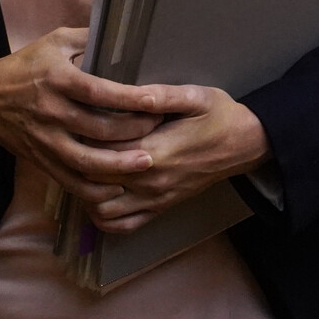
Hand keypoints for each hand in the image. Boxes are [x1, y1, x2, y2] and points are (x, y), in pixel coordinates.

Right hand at [0, 28, 166, 206]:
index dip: (129, 98)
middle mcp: (52, 112)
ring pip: (87, 162)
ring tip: (148, 161)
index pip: (98, 92)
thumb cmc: (25, 66)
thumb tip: (125, 30)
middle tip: (160, 126)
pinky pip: (71, 181)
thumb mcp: (54, 41)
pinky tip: (119, 188)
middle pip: (99, 129)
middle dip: (135, 130)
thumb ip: (88, 36)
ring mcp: (46, 140)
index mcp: (57, 80)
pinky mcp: (43, 161)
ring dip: (120, 165)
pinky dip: (95, 190)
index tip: (156, 100)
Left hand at [82, 83, 270, 233]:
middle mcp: (150, 182)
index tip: (78, 119)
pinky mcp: (159, 209)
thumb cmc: (219, 116)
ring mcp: (154, 200)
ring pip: (101, 208)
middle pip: (95, 180)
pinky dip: (102, 215)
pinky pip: (121, 224)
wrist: (245, 145)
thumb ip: (162, 96)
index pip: (102, 151)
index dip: (83, 136)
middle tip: (73, 138)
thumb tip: (134, 94)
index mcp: (156, 151)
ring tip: (83, 164)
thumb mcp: (196, 96)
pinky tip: (98, 194)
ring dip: (86, 190)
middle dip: (79, 161)